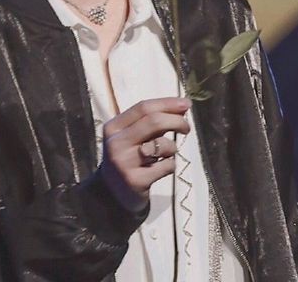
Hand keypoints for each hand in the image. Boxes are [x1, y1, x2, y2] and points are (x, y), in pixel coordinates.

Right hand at [99, 97, 190, 211]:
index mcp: (113, 127)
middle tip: (187, 127)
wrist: (111, 194)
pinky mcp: (135, 181)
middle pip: (153, 122)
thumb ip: (152, 121)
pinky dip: (170, 165)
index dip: (167, 103)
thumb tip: (182, 106)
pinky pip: (166, 166)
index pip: (143, 108)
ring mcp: (124, 162)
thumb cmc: (128, 157)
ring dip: (172, 148)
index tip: (186, 104)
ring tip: (166, 154)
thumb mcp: (131, 136)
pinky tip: (161, 169)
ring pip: (162, 145)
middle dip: (176, 121)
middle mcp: (116, 143)